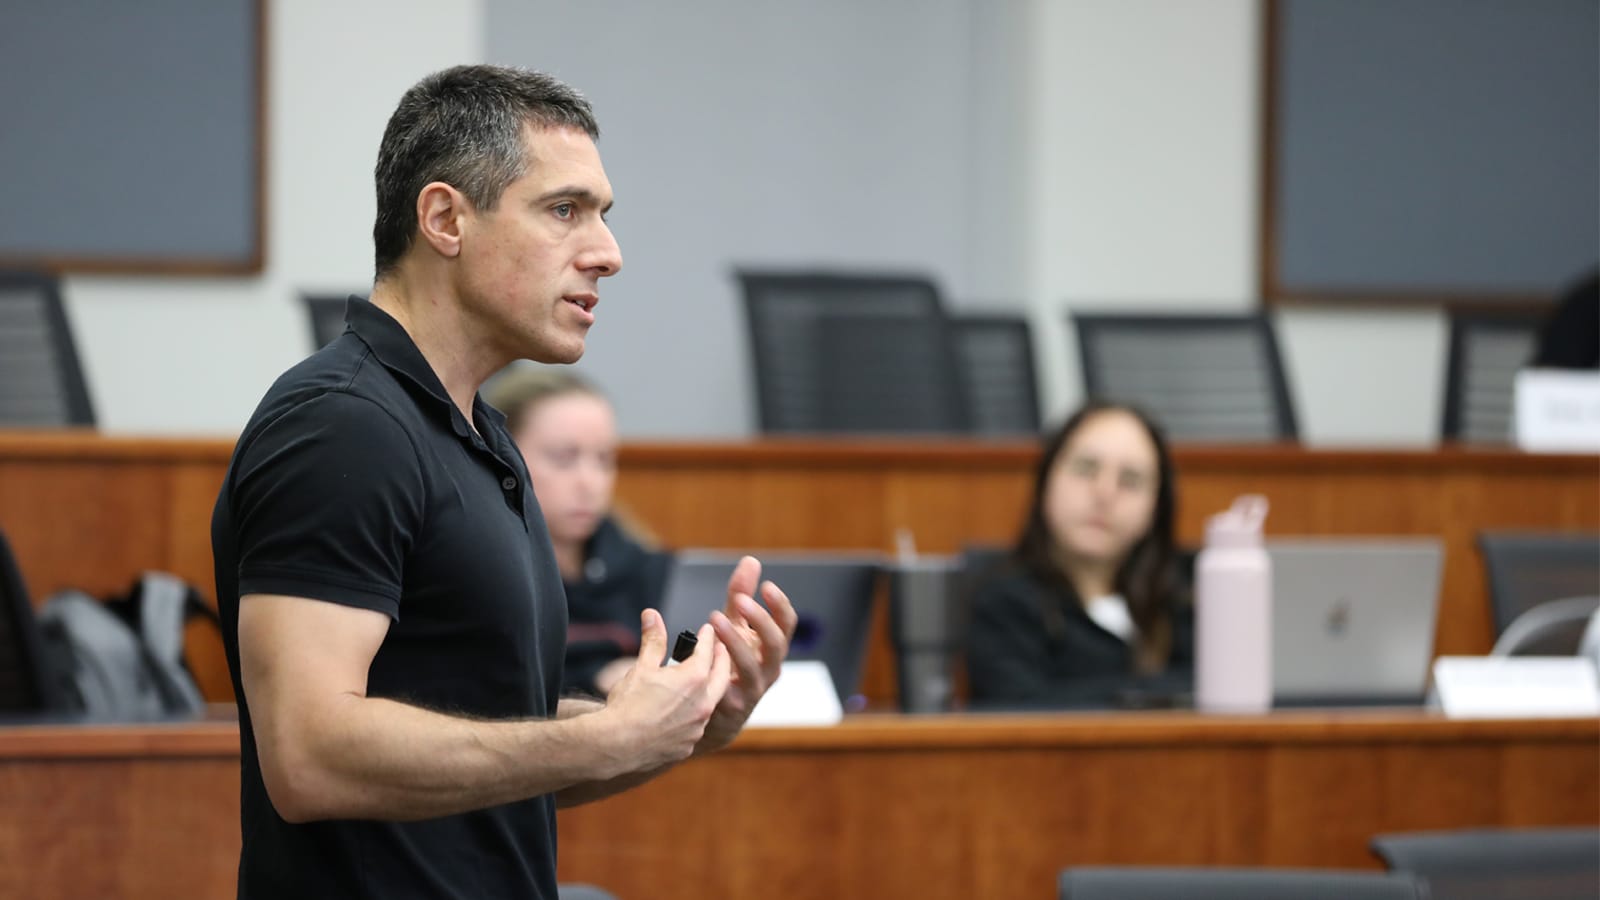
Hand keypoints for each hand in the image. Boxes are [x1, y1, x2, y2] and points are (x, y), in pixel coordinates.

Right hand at [600, 610, 730, 772]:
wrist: (615, 746)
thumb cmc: (628, 705)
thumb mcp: (641, 667)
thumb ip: (653, 641)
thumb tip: (652, 615)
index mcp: (694, 679)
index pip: (708, 650)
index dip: (708, 638)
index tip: (708, 630)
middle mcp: (703, 703)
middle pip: (722, 676)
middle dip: (722, 660)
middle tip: (721, 649)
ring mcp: (697, 727)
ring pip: (711, 703)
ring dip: (710, 690)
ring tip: (704, 681)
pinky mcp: (688, 745)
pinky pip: (696, 726)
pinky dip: (694, 715)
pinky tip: (686, 713)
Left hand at [698, 556, 797, 752]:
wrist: (711, 714)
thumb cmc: (726, 663)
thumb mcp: (733, 625)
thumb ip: (741, 594)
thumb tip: (751, 560)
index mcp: (770, 647)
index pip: (787, 625)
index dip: (780, 605)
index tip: (767, 586)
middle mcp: (768, 669)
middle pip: (777, 645)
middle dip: (761, 621)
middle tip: (740, 600)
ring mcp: (753, 689)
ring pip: (754, 667)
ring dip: (735, 641)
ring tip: (715, 619)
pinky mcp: (732, 705)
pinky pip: (729, 686)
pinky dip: (718, 667)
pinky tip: (704, 651)